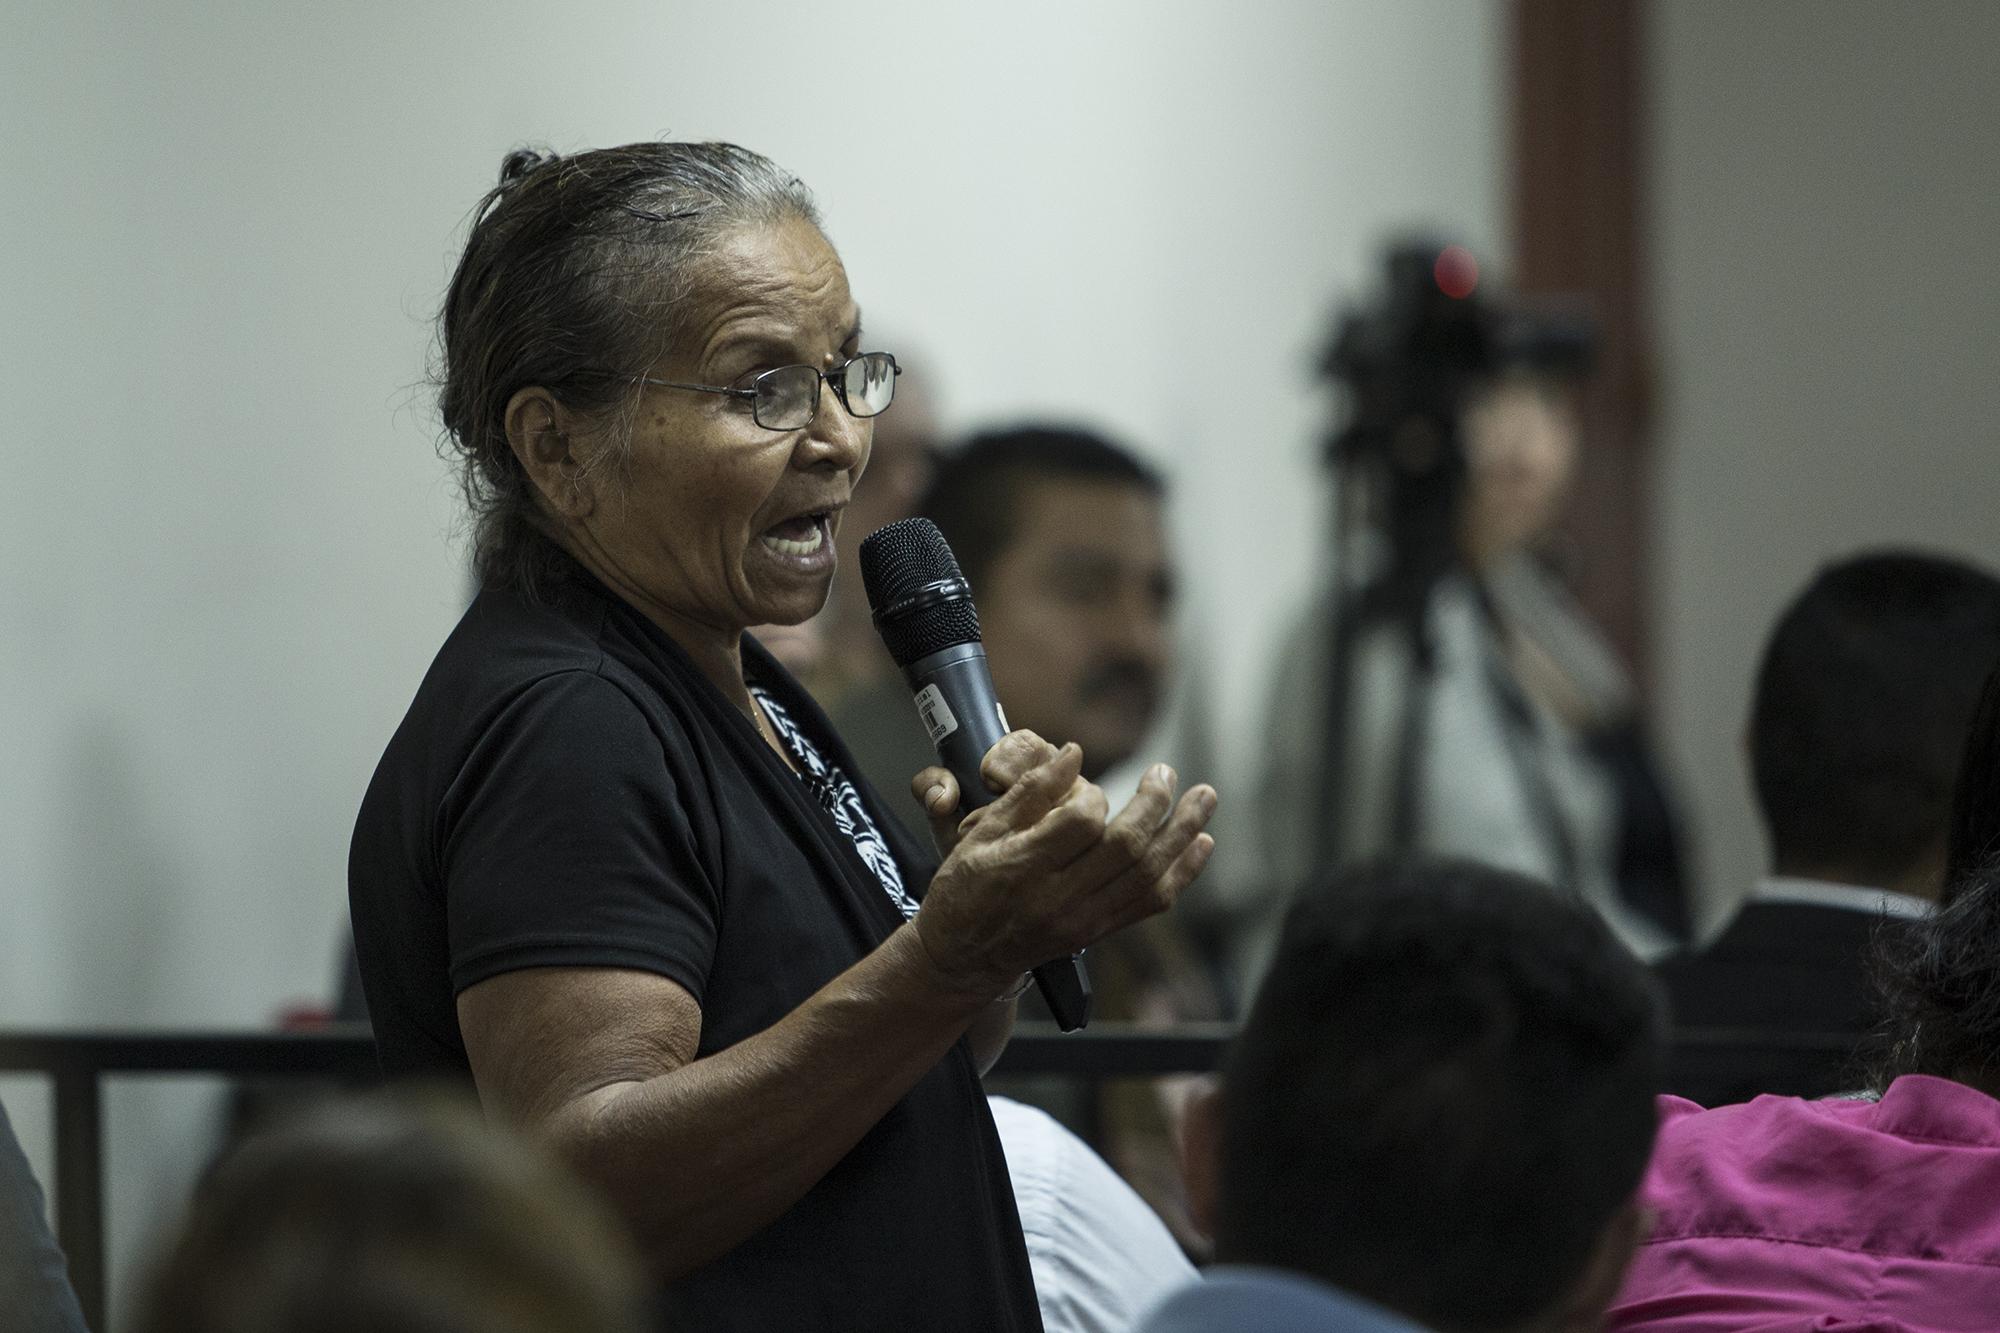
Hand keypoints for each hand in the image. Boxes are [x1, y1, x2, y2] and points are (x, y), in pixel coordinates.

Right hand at [911, 742, 1217, 998]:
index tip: (1087, 784)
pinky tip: (1200, 843)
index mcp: (1024, 869)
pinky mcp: (1098, 932)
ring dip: (1182, 833)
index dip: (1094, 795)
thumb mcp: (979, 835)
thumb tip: (1073, 754)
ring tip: (1204, 798)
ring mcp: (1083, 921)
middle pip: (1126, 848)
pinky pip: (1150, 902)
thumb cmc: (965, 888)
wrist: (963, 956)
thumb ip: (1029, 794)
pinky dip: (1182, 872)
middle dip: (1154, 804)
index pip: (1082, 823)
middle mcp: (1059, 900)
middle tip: (1164, 773)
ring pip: (1148, 875)